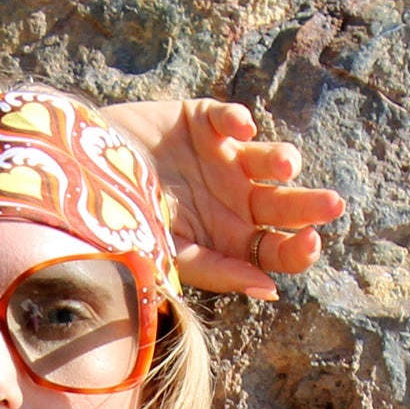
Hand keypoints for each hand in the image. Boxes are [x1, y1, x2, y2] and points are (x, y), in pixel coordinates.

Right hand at [104, 98, 343, 299]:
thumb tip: (270, 290)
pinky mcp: (202, 121)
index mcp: (231, 240)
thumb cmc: (125, 231)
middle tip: (332, 204)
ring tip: (286, 165)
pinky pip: (228, 118)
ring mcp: (220, 159)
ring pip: (266, 159)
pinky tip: (239, 128)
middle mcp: (233, 200)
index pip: (275, 249)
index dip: (296, 249)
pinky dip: (237, 120)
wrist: (76, 183)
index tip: (311, 244)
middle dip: (307, 205)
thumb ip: (220, 271)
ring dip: (280, 161)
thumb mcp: (171, 258)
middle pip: (282, 205)